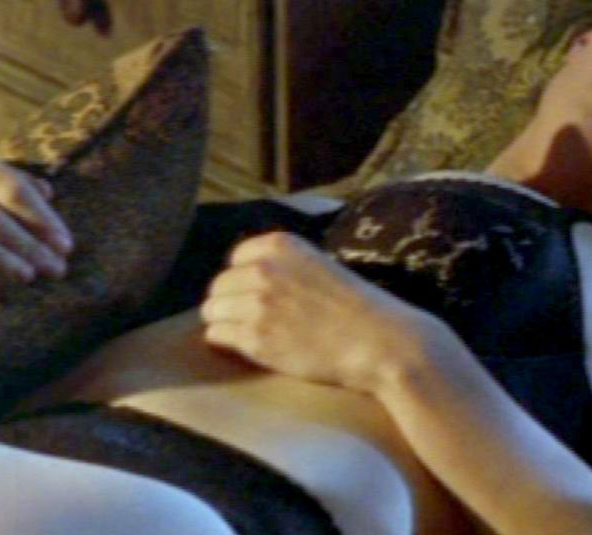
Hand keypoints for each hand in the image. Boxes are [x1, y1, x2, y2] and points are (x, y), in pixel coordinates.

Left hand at [201, 232, 436, 392]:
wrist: (379, 341)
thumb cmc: (358, 308)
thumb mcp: (320, 266)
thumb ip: (285, 266)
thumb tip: (249, 278)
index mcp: (281, 245)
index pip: (236, 258)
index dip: (245, 278)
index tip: (260, 294)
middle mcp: (263, 269)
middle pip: (219, 285)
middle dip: (231, 302)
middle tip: (251, 319)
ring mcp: (256, 304)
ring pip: (212, 311)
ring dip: (225, 322)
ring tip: (248, 334)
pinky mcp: (254, 338)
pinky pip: (217, 336)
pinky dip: (226, 342)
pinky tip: (248, 346)